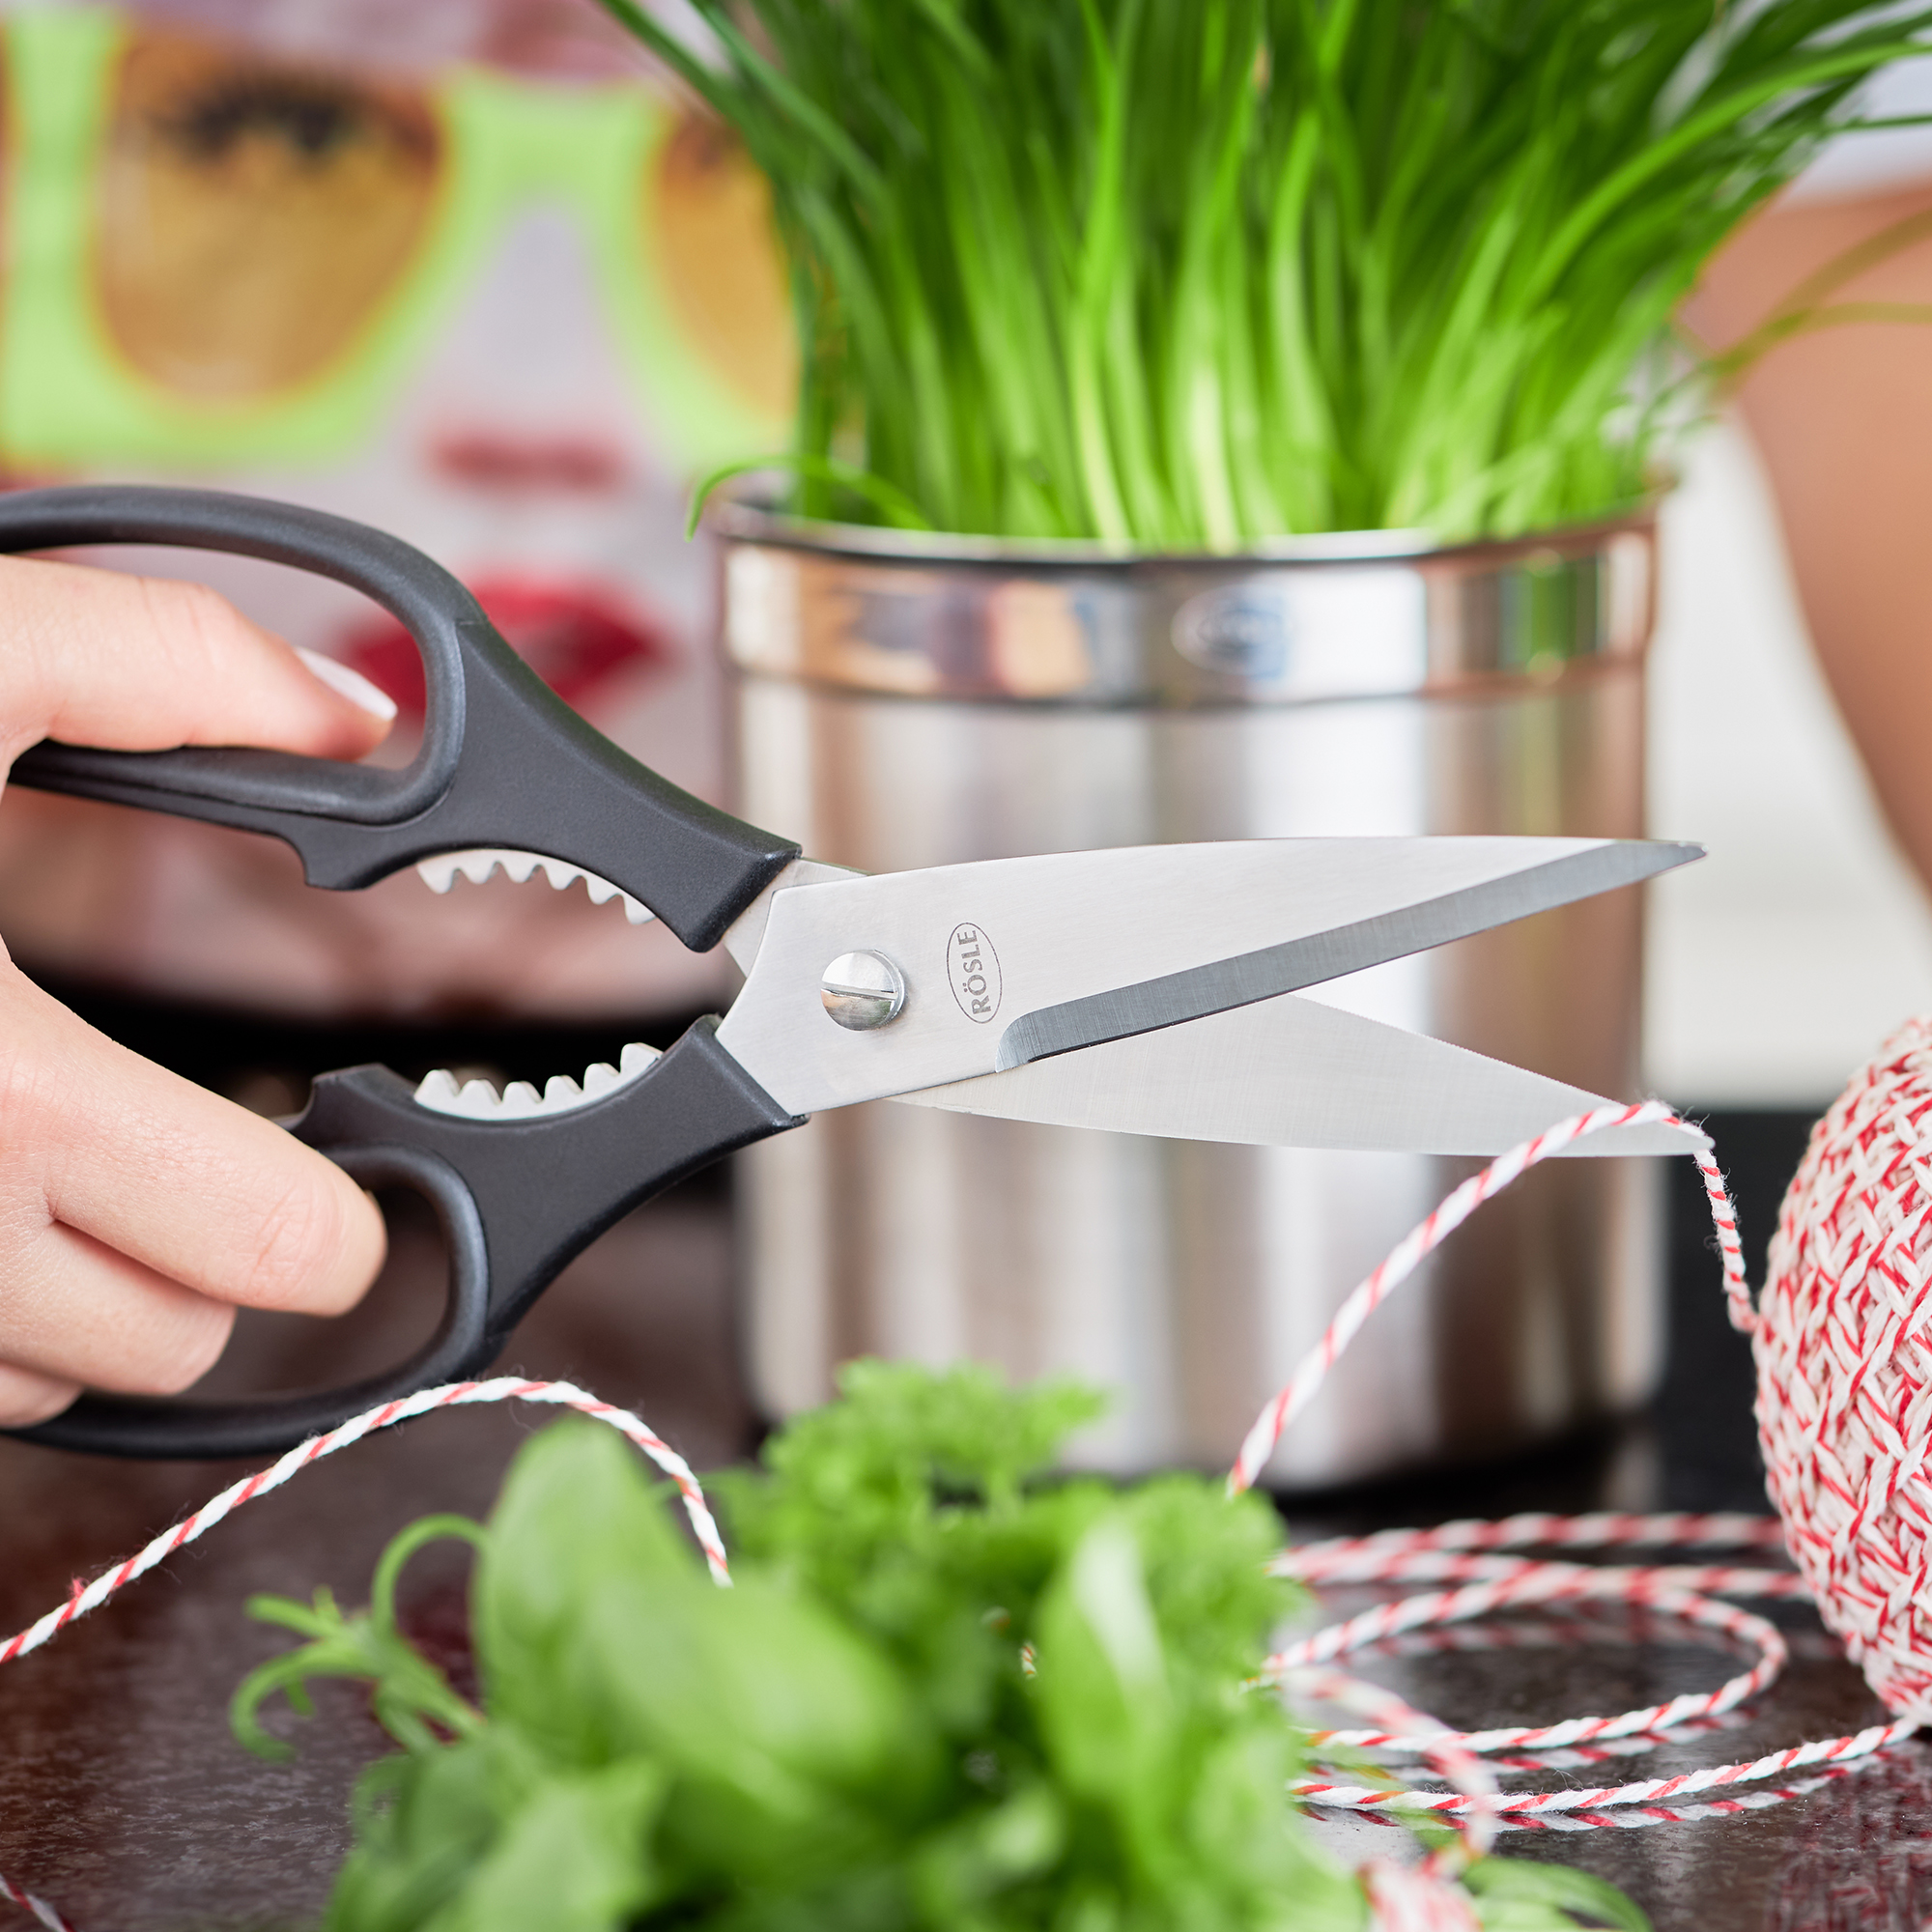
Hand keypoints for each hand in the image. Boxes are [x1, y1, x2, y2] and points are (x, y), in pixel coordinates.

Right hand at [0, 557, 393, 1424]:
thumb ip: (161, 658)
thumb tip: (348, 714)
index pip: (281, 1257)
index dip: (344, 1215)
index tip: (345, 1158)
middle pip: (181, 1340)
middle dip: (223, 1257)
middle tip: (199, 1143)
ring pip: (54, 1388)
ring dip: (87, 1294)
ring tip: (44, 1151)